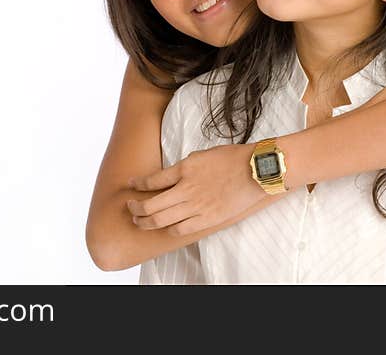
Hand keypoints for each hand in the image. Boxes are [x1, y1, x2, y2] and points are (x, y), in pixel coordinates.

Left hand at [126, 143, 266, 235]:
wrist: (255, 170)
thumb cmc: (232, 158)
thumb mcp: (202, 155)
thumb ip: (184, 166)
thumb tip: (172, 176)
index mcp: (184, 169)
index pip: (152, 180)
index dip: (137, 184)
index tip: (131, 185)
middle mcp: (186, 189)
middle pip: (150, 204)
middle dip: (135, 209)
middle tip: (130, 208)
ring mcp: (196, 206)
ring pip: (161, 219)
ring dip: (146, 222)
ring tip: (140, 221)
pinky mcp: (207, 218)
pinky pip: (180, 229)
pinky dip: (169, 230)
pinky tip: (166, 228)